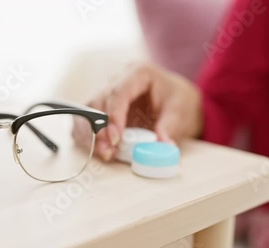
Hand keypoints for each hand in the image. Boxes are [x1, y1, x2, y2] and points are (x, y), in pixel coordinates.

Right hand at [79, 63, 202, 160]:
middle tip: (108, 150)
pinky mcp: (104, 109)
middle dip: (100, 129)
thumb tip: (162, 145)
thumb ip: (169, 126)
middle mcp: (118, 79)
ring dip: (92, 134)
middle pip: (99, 102)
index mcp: (138, 73)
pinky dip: (90, 137)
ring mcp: (108, 93)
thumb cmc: (178, 100)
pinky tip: (101, 151)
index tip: (116, 138)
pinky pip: (88, 122)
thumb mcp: (180, 111)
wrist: (178, 101)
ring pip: (88, 111)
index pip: (118, 92)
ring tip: (106, 153)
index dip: (113, 116)